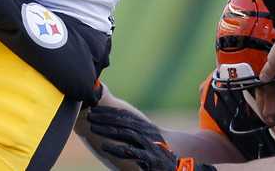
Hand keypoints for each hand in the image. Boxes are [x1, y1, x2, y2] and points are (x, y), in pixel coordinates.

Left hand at [86, 106, 214, 170]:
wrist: (183, 167)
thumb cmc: (164, 155)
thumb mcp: (151, 141)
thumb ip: (138, 134)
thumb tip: (121, 129)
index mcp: (147, 128)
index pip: (126, 116)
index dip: (110, 112)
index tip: (95, 109)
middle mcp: (148, 133)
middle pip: (124, 122)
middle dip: (106, 118)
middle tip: (90, 115)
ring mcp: (149, 144)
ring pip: (126, 134)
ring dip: (108, 130)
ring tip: (93, 128)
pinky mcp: (150, 158)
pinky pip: (131, 152)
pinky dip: (117, 148)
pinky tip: (105, 147)